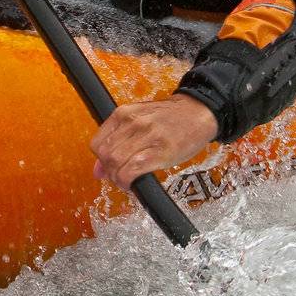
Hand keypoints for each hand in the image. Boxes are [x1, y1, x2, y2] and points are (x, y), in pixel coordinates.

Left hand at [90, 94, 218, 190]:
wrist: (198, 113)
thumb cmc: (170, 118)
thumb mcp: (139, 121)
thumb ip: (117, 141)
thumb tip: (98, 171)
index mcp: (123, 114)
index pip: (97, 143)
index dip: (101, 160)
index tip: (110, 166)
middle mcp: (132, 123)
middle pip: (105, 155)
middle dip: (109, 171)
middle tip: (120, 175)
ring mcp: (146, 136)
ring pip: (115, 164)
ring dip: (118, 178)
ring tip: (128, 179)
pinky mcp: (159, 152)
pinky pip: (131, 171)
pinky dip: (127, 182)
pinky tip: (134, 183)